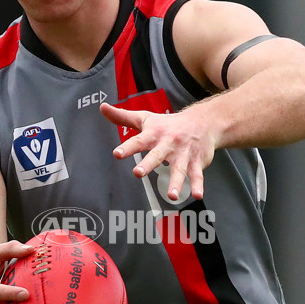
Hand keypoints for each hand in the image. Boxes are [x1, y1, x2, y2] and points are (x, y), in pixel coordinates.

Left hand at [100, 102, 216, 200]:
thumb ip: (123, 117)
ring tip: (171, 196)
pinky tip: (197, 195)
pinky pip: (197, 175)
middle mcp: (168, 144)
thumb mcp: (145, 119)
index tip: (117, 154)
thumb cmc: (168, 123)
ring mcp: (183, 154)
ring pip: (179, 169)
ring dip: (176, 182)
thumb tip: (102, 107)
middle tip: (138, 173)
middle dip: (148, 164)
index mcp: (154, 134)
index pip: (138, 141)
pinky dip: (198, 185)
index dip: (127, 147)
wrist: (202, 121)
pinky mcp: (197, 161)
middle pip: (157, 155)